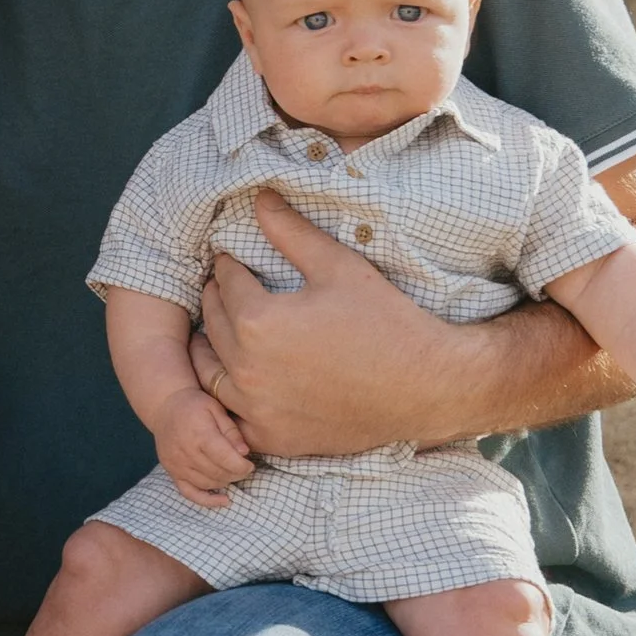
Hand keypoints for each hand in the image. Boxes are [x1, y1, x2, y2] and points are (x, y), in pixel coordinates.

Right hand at [149, 384, 257, 507]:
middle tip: (243, 468)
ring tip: (232, 473)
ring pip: (207, 484)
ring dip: (224, 482)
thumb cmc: (195, 405)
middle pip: (218, 473)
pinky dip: (207, 500)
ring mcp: (176, 464)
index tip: (250, 464)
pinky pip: (189, 492)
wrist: (165, 406)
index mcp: (199, 434)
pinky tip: (224, 500)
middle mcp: (186, 452)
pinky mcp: (171, 471)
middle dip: (236, 474)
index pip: (226, 459)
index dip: (242, 466)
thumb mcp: (216, 409)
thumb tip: (244, 453)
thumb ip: (231, 431)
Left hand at [195, 191, 477, 457]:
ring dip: (210, 347)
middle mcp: (248, 370)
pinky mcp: (274, 439)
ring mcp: (258, 410)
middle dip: (216, 300)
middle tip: (225, 288)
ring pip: (208, 372)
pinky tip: (239, 379)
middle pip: (211, 324)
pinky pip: (230, 416)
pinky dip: (226, 396)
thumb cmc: (386, 322)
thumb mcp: (338, 266)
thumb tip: (259, 196)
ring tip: (223, 330)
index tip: (231, 259)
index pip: (224, 282)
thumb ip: (291, 231)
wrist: (426, 387)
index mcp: (257, 322)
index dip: (229, 266)